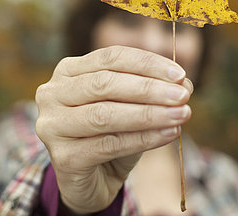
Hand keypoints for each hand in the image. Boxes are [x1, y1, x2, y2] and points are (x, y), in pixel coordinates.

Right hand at [35, 45, 192, 213]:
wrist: (91, 180)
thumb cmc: (111, 133)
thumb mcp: (131, 106)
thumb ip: (153, 90)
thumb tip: (184, 83)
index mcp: (68, 70)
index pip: (110, 57)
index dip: (147, 63)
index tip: (180, 75)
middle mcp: (52, 94)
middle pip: (105, 83)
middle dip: (149, 88)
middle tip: (183, 96)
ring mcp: (53, 125)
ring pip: (105, 114)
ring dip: (149, 114)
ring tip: (181, 115)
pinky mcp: (63, 157)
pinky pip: (109, 144)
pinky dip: (143, 138)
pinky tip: (168, 134)